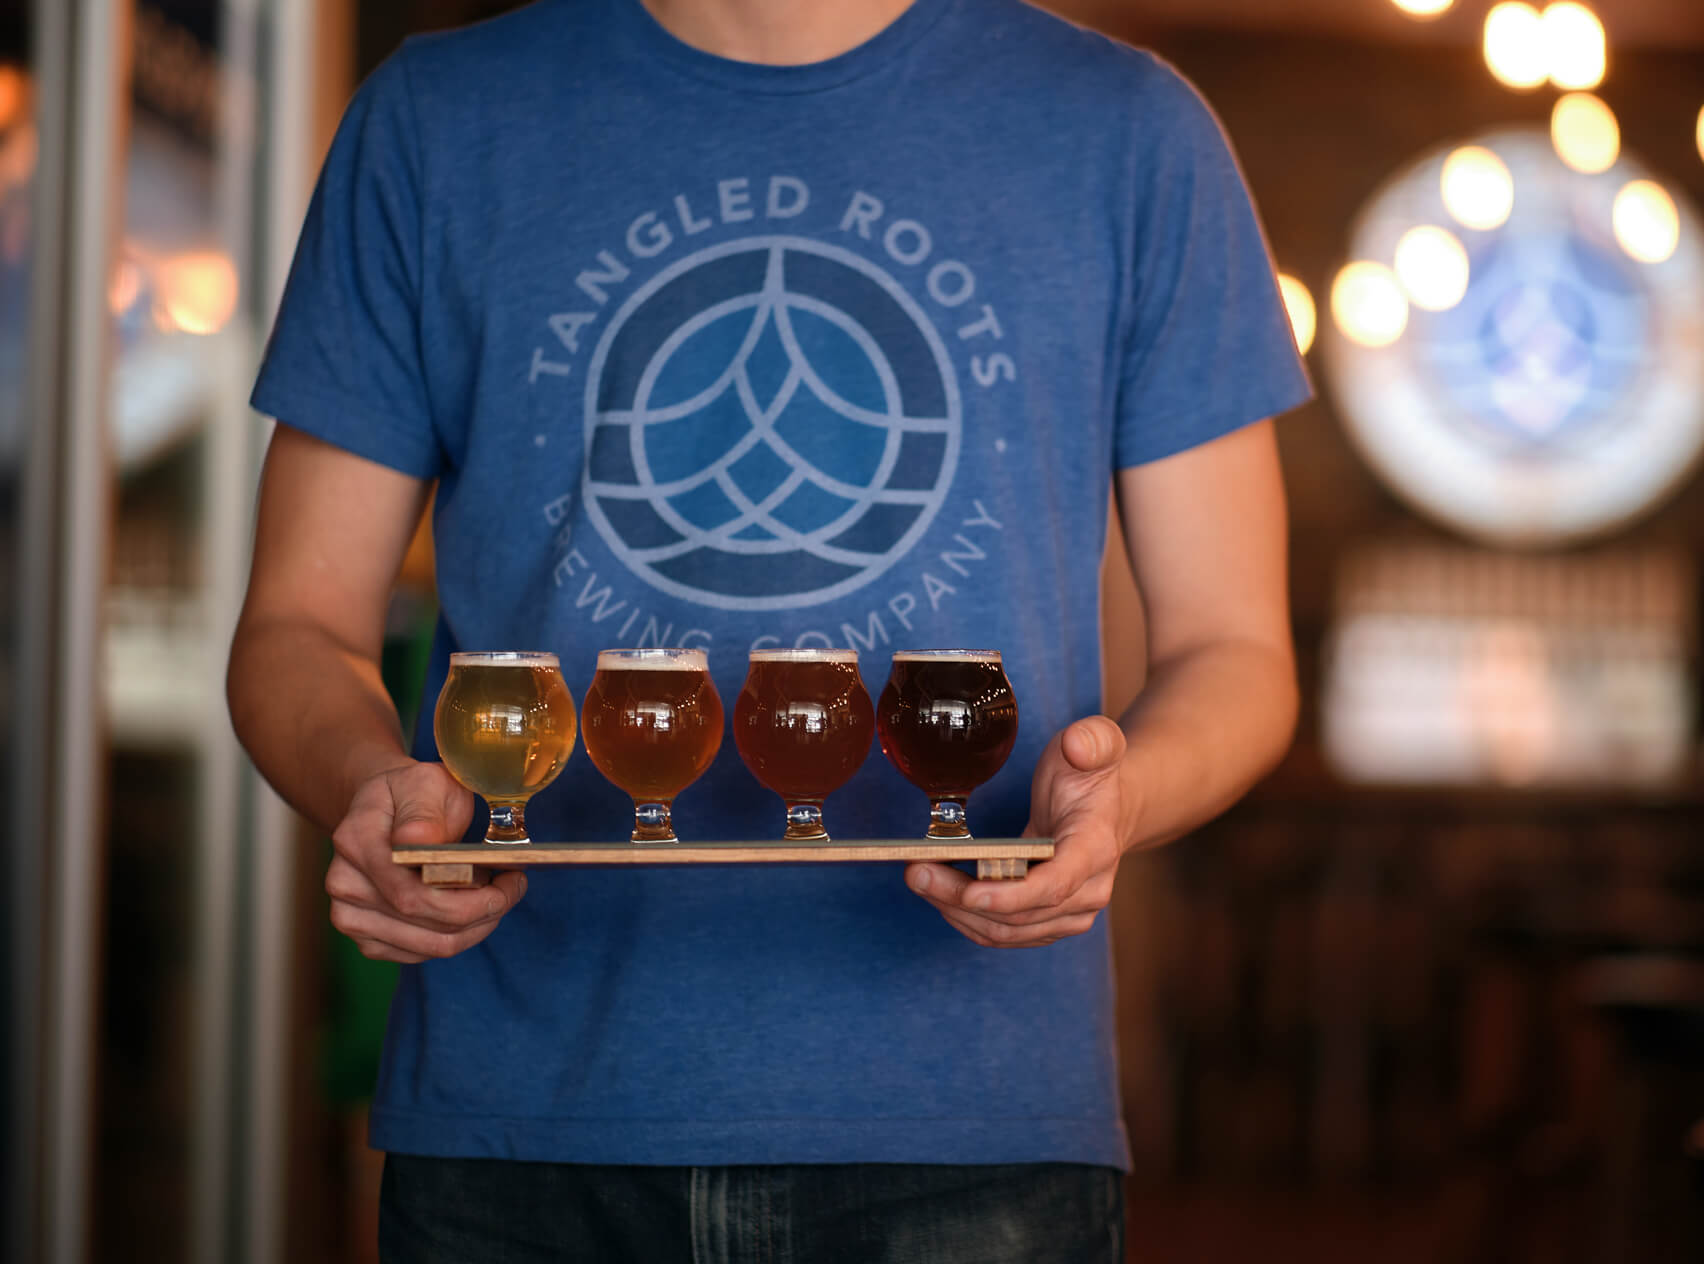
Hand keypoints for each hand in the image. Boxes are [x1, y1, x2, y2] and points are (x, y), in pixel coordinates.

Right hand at [325, 761, 527, 962]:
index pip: (413, 893)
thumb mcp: (426, 783)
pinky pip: (424, 953)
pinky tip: (471, 909)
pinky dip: (459, 935)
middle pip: (428, 924)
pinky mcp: (368, 939)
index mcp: (356, 842)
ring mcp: (351, 916)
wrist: (385, 808)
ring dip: (476, 926)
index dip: (471, 897)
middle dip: (485, 911)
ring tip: (495, 895)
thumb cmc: (413, 794)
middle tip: (513, 886)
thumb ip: (424, 812)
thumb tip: (418, 841)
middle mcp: (345, 884)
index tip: (512, 876)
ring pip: (432, 945)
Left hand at [904, 715, 1130, 947]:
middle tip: (916, 871)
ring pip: (1005, 930)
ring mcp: (1070, 914)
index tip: (970, 893)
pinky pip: (1003, 932)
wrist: (1105, 808)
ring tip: (919, 878)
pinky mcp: (1049, 924)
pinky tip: (939, 890)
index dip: (1012, 895)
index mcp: (1096, 849)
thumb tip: (1078, 745)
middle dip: (961, 898)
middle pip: (1019, 913)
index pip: (1055, 885)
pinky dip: (966, 917)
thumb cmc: (1090, 777)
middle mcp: (1088, 892)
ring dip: (956, 910)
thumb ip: (1092, 740)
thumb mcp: (1095, 744)